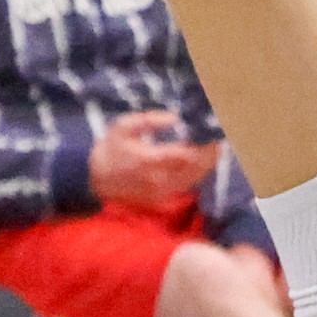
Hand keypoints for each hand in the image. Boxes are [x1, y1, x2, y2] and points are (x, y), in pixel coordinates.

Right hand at [88, 110, 220, 213]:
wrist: (96, 178)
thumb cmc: (110, 148)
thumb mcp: (124, 126)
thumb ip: (150, 120)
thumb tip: (175, 117)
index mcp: (149, 160)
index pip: (185, 153)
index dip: (202, 143)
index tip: (212, 130)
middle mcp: (158, 180)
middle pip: (194, 168)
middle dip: (210, 153)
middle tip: (220, 137)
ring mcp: (161, 192)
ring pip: (193, 179)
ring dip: (207, 163)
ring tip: (217, 147)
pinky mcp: (161, 198)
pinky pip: (186, 186)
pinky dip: (198, 173)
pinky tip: (204, 161)